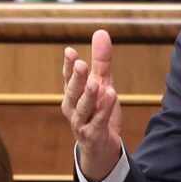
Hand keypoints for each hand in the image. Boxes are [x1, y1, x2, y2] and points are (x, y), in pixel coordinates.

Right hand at [62, 29, 122, 181]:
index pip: (68, 77)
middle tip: (82, 64)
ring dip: (89, 96)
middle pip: (73, 91)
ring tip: (97, 83)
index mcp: (73, 94)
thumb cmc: (99, 113)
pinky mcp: (92, 135)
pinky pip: (98, 121)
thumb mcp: (103, 84)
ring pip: (83, 108)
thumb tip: (100, 32)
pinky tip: (111, 97)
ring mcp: (80, 123)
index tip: (70, 51)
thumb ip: (101, 61)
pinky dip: (104, 110)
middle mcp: (73, 108)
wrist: (101, 149)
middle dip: (77, 78)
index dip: (68, 66)